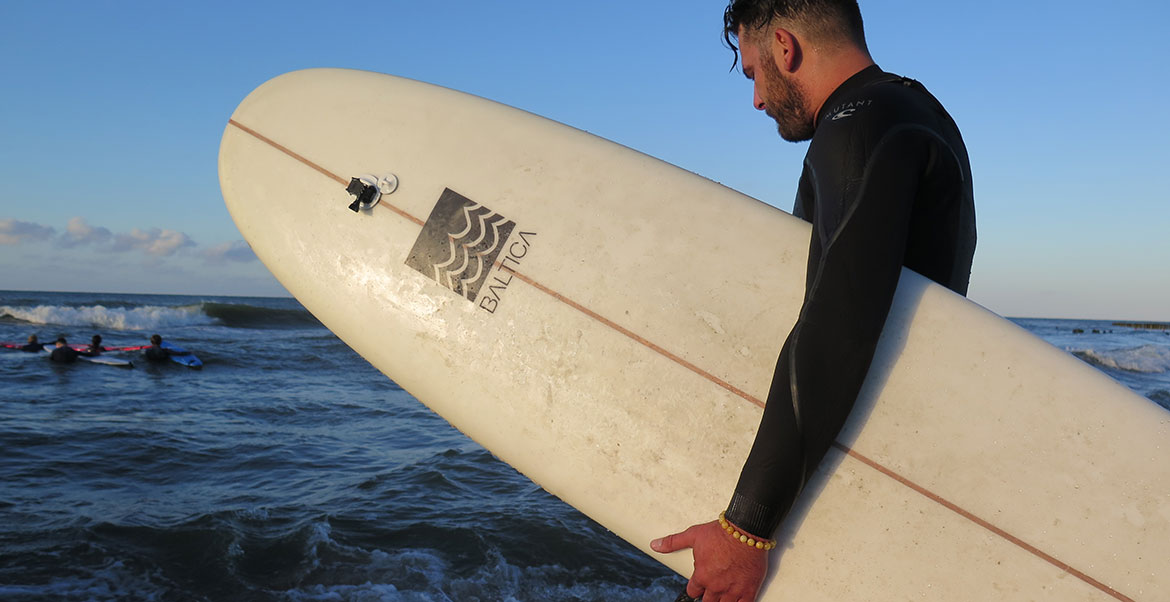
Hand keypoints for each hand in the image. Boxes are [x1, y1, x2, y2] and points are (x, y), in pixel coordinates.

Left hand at [651, 519, 767, 601]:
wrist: (746, 530)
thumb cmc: (721, 532)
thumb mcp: (693, 535)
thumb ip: (673, 542)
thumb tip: (655, 545)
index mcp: (701, 576)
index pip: (693, 591)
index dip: (696, 587)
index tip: (698, 585)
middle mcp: (716, 586)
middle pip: (708, 601)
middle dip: (708, 595)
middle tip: (712, 587)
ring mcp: (732, 590)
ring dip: (722, 600)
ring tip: (722, 594)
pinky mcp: (749, 590)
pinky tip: (737, 599)